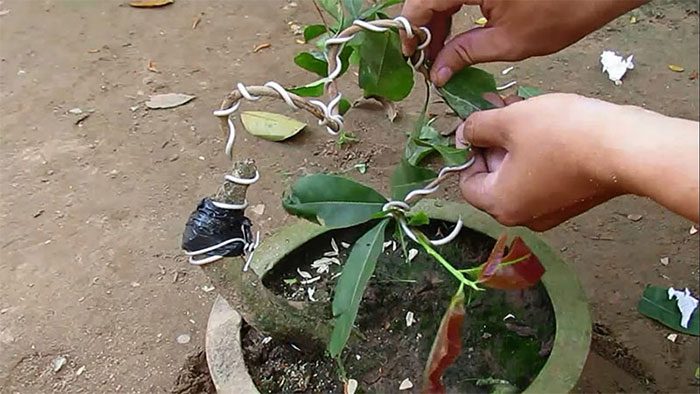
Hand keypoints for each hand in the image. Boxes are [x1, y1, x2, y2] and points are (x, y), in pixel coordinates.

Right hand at [401, 0, 647, 85]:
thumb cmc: (562, 12)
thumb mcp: (507, 40)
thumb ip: (464, 53)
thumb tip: (437, 72)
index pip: (421, 2)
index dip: (411, 30)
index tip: (411, 55)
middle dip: (426, 27)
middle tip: (427, 57)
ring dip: (440, 18)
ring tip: (442, 50)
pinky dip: (457, 7)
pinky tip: (459, 30)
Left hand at [457, 93, 625, 230]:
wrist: (625, 149)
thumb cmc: (562, 135)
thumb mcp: (509, 121)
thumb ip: (477, 127)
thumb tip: (464, 134)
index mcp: (500, 205)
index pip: (466, 182)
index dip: (468, 151)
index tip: (477, 125)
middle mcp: (522, 217)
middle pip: (492, 179)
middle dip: (492, 142)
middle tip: (498, 109)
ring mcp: (549, 212)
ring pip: (517, 175)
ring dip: (513, 143)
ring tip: (520, 109)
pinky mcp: (571, 201)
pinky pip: (541, 178)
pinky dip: (536, 154)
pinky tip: (544, 125)